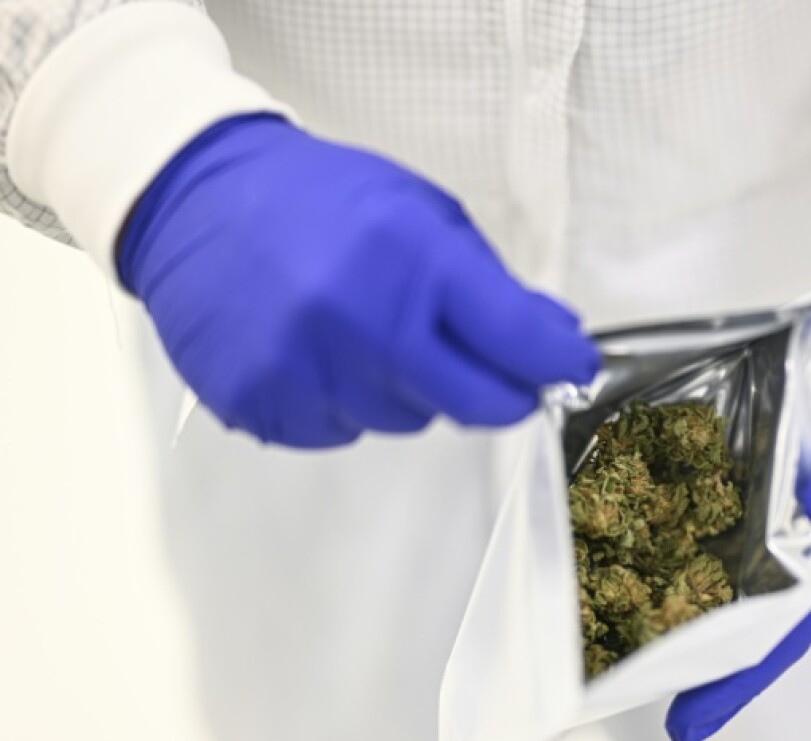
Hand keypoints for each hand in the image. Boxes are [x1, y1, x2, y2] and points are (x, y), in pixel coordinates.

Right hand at [118, 114, 599, 446]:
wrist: (196, 199)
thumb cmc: (320, 199)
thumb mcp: (421, 212)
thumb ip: (491, 284)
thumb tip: (553, 341)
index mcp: (410, 258)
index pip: (518, 341)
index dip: (559, 363)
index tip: (573, 368)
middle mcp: (360, 322)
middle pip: (476, 405)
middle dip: (501, 392)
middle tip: (493, 368)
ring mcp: (307, 371)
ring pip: (409, 421)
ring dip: (412, 389)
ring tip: (369, 331)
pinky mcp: (263, 406)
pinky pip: (344, 431)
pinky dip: (349, 401)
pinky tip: (324, 352)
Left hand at [666, 235, 810, 740]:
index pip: (791, 615)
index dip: (741, 670)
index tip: (685, 718)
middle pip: (749, 588)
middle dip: (694, 633)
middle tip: (621, 663)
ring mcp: (798, 466)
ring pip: (733, 532)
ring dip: (684, 567)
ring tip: (616, 595)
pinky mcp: (781, 424)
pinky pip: (730, 469)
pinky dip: (693, 490)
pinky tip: (648, 498)